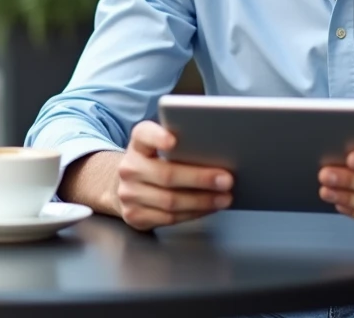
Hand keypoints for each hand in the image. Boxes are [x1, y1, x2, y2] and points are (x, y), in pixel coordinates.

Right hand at [113, 120, 232, 230]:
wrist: (127, 188)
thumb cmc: (154, 164)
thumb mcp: (159, 148)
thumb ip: (180, 145)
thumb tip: (218, 151)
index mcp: (138, 145)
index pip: (143, 134)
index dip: (157, 137)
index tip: (173, 141)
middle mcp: (129, 168)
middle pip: (167, 174)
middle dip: (200, 178)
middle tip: (226, 179)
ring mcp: (129, 194)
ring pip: (170, 200)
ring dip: (202, 201)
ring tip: (224, 197)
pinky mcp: (134, 216)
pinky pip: (169, 218)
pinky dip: (194, 213)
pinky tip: (209, 208)